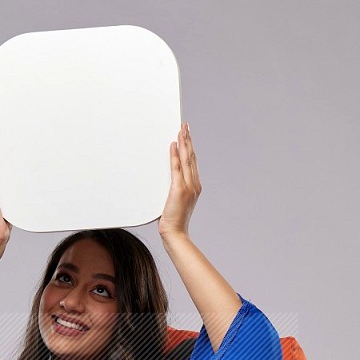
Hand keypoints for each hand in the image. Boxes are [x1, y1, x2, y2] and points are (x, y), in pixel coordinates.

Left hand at [158, 122, 201, 240]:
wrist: (175, 233)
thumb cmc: (173, 221)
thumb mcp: (174, 202)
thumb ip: (173, 190)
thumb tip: (165, 182)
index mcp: (194, 187)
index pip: (192, 163)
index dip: (190, 148)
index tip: (187, 136)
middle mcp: (194, 184)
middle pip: (191, 157)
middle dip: (188, 140)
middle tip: (185, 126)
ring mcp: (188, 186)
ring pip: (186, 159)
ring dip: (184, 143)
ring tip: (181, 129)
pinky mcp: (179, 189)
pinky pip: (177, 167)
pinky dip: (175, 155)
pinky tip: (174, 144)